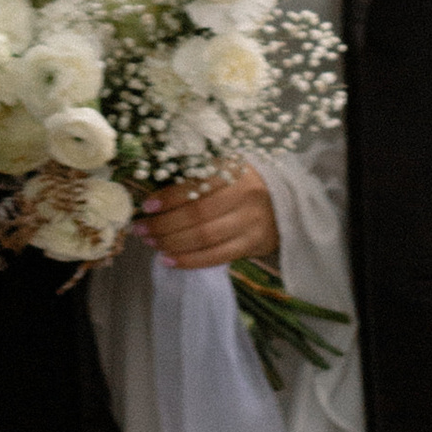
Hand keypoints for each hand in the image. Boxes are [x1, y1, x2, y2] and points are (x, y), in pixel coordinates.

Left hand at [138, 165, 278, 273]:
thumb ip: (199, 179)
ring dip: (173, 243)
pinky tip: (170, 260)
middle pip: (197, 214)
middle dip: (164, 225)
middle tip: (142, 230)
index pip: (196, 186)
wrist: (289, 202)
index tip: (147, 206)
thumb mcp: (228, 171)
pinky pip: (218, 256)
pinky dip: (190, 260)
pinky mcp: (255, 244)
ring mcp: (252, 222)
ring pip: (205, 237)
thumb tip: (157, 200)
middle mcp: (245, 195)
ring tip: (152, 244)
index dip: (168, 198)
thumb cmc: (246, 184)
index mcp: (235, 171)